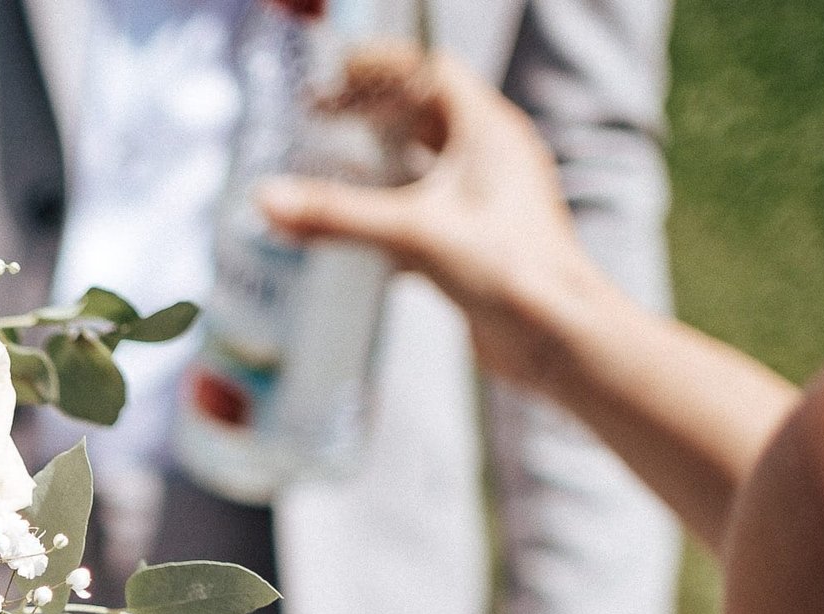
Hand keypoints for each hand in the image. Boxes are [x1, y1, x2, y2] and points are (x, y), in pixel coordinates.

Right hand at [254, 46, 611, 389]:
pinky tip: (345, 234)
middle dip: (367, 113)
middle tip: (314, 118)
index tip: (332, 74)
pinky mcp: (470, 244)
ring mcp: (481, 202)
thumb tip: (268, 200)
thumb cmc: (511, 269)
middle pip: (420, 115)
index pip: (431, 71)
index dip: (381, 66)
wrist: (555, 337)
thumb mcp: (412, 232)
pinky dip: (380, 217)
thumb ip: (337, 215)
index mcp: (487, 131)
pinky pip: (417, 216)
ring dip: (372, 165)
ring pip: (418, 168)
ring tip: (320, 169)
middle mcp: (488, 158)